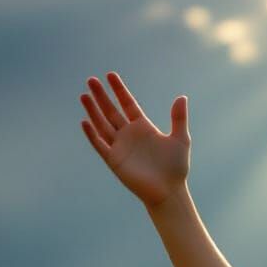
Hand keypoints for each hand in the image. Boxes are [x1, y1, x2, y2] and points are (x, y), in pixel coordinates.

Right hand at [80, 72, 190, 207]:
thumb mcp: (180, 139)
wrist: (169, 191)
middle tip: (91, 79)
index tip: (110, 75)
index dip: (119, 90)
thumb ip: (178, 118)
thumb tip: (182, 97)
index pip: (127, 104)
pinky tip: (85, 121)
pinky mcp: (114, 160)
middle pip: (111, 111)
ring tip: (84, 95)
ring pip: (102, 124)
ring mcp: (120, 147)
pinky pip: (100, 145)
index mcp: (143, 127)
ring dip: (93, 111)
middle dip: (101, 96)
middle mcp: (129, 135)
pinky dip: (92, 134)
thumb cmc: (176, 167)